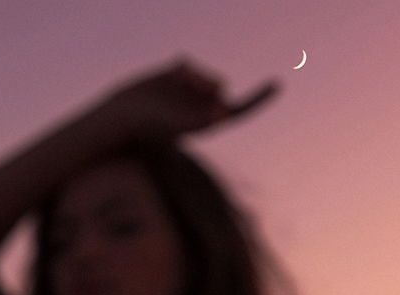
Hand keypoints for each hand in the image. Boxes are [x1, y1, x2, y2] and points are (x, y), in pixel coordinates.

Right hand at [96, 55, 280, 142]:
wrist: (121, 115)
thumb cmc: (148, 126)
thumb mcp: (176, 125)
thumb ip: (201, 119)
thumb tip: (224, 113)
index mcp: (207, 123)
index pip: (240, 110)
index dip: (259, 98)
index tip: (278, 84)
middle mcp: (201, 107)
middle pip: (219, 87)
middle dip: (205, 85)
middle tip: (188, 89)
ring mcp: (189, 92)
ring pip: (204, 74)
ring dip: (192, 77)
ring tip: (175, 85)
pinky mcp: (176, 77)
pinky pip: (188, 64)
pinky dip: (180, 70)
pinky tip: (167, 78)